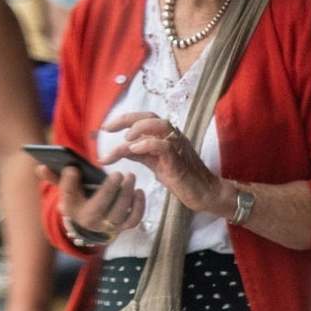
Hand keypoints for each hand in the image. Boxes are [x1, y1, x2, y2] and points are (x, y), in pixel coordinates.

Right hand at [53, 163, 143, 242]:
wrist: (91, 225)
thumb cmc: (79, 202)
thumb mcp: (65, 192)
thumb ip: (54, 178)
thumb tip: (40, 166)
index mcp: (74, 211)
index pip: (69, 197)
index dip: (68, 182)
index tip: (72, 168)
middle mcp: (91, 222)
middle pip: (101, 206)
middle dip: (110, 189)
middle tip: (118, 173)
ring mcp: (109, 226)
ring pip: (120, 213)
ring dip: (127, 195)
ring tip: (130, 177)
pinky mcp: (124, 227)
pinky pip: (134, 219)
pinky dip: (139, 207)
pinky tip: (139, 191)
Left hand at [101, 113, 224, 214]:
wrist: (205, 194)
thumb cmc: (182, 179)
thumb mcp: (155, 164)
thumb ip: (140, 154)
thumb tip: (121, 148)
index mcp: (166, 136)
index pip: (144, 118)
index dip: (124, 119)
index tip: (106, 128)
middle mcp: (173, 137)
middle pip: (150, 116)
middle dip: (126, 119)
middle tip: (107, 129)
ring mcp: (178, 147)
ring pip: (159, 125)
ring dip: (138, 129)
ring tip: (124, 140)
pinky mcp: (179, 161)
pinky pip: (164, 146)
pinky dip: (148, 144)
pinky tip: (134, 150)